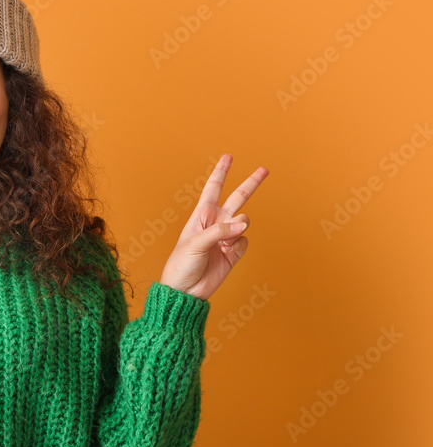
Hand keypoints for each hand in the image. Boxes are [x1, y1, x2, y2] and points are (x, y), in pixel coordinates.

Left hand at [159, 154, 268, 300]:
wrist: (186, 290)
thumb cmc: (181, 264)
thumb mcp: (196, 243)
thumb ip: (221, 231)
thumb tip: (244, 225)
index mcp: (201, 215)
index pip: (213, 188)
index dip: (221, 172)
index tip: (229, 156)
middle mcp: (216, 222)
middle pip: (237, 198)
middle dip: (250, 183)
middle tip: (264, 170)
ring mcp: (227, 237)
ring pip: (244, 221)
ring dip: (238, 228)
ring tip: (224, 243)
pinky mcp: (234, 251)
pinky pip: (245, 241)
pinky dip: (239, 245)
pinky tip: (227, 253)